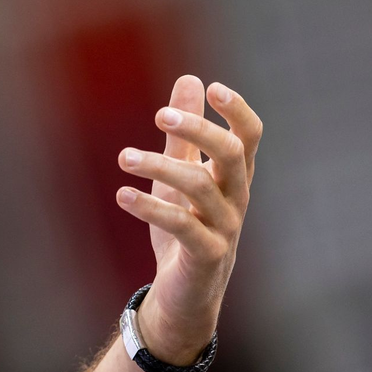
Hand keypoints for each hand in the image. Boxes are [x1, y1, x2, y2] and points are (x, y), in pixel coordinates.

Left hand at [116, 76, 261, 362]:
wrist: (185, 292)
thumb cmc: (185, 226)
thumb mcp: (181, 174)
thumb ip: (184, 133)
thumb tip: (190, 78)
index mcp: (234, 176)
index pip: (249, 136)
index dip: (237, 110)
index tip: (212, 87)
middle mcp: (237, 198)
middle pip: (232, 154)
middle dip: (198, 130)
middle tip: (158, 115)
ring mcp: (225, 227)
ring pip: (201, 187)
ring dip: (159, 166)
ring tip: (123, 157)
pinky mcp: (206, 254)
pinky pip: (182, 226)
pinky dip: (150, 207)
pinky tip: (122, 196)